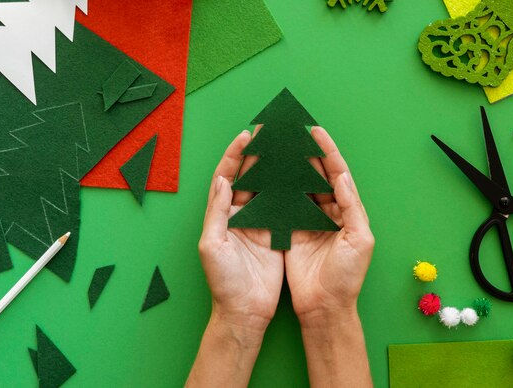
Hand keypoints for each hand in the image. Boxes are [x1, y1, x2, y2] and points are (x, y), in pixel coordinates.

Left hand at [198, 129, 283, 331]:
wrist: (244, 311)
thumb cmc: (223, 282)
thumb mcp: (212, 246)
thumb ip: (217, 212)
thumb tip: (222, 180)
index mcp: (222, 214)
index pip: (227, 176)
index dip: (235, 155)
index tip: (246, 135)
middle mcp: (241, 214)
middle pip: (249, 176)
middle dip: (257, 152)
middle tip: (269, 130)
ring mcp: (260, 222)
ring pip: (268, 186)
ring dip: (276, 165)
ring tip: (285, 144)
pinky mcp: (277, 233)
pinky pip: (285, 205)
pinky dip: (291, 188)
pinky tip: (300, 173)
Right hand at [285, 126, 373, 326]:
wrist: (325, 306)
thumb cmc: (347, 276)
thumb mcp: (360, 240)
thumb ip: (351, 206)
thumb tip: (341, 176)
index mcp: (346, 210)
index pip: (337, 173)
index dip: (327, 152)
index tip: (316, 131)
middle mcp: (327, 211)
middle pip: (316, 174)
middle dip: (305, 152)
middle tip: (292, 130)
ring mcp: (307, 220)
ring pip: (297, 185)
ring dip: (289, 165)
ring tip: (279, 144)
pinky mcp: (289, 230)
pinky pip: (282, 204)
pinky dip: (276, 188)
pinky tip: (268, 172)